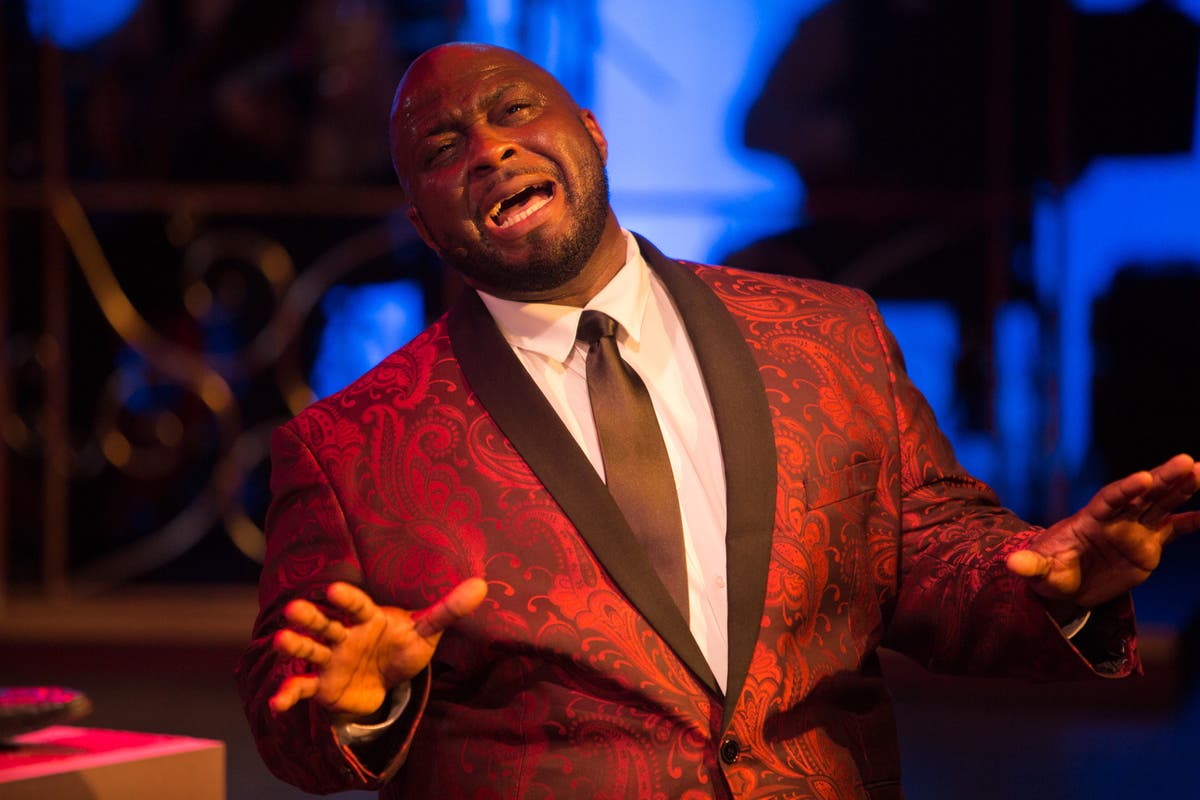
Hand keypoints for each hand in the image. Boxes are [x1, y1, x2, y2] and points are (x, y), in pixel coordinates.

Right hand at [268, 577, 487, 720]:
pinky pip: (304, 688)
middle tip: (293, 609)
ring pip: (310, 651)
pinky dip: (289, 694)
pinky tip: (277, 703)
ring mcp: (330, 660)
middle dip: (310, 617)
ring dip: (295, 647)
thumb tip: (483, 585)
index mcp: (368, 618)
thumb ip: (448, 609)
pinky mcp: (322, 685)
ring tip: (280, 642)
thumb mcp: (426, 631)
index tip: (334, 590)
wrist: (386, 681)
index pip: (357, 605)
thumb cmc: (403, 646)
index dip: (347, 599)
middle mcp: (344, 636)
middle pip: (325, 624)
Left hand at [1007, 453, 1199, 610]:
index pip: (1110, 499)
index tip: (1145, 477)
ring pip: (1161, 504)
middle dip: (1164, 478)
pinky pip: (1173, 530)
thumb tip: (1011, 563)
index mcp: (1089, 520)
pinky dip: (1192, 521)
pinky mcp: (1148, 546)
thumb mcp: (1037, 572)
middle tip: (1187, 461)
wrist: (1064, 586)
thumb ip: (1030, 566)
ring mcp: (1134, 530)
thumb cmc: (1047, 573)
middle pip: (1142, 494)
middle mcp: (1116, 519)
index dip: (1126, 489)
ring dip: (1182, 488)